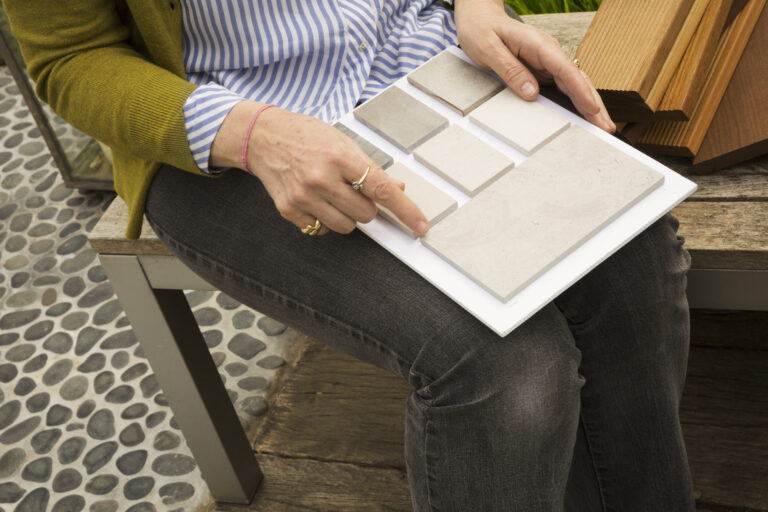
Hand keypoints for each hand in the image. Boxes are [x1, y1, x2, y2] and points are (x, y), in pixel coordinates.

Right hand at [210, 101, 428, 235]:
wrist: (263, 137)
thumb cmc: (306, 136)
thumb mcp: (342, 142)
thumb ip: (368, 167)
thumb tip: (397, 188)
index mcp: (340, 157)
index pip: (381, 189)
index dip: (405, 210)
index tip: (420, 225)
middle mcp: (321, 178)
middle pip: (365, 214)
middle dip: (366, 206)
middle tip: (353, 190)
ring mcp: (304, 196)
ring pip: (346, 226)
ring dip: (347, 215)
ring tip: (334, 195)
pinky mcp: (289, 210)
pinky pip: (321, 229)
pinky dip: (324, 220)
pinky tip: (316, 200)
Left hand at [455, 0, 614, 132]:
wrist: (480, 19)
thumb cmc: (482, 31)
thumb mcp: (489, 50)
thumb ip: (511, 70)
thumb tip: (532, 93)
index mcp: (538, 45)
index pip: (566, 69)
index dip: (581, 91)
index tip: (592, 109)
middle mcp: (549, 53)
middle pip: (578, 80)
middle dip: (594, 104)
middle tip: (606, 127)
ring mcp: (548, 63)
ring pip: (575, 85)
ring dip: (590, 106)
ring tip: (603, 127)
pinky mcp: (544, 71)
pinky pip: (564, 88)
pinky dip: (577, 102)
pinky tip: (585, 117)